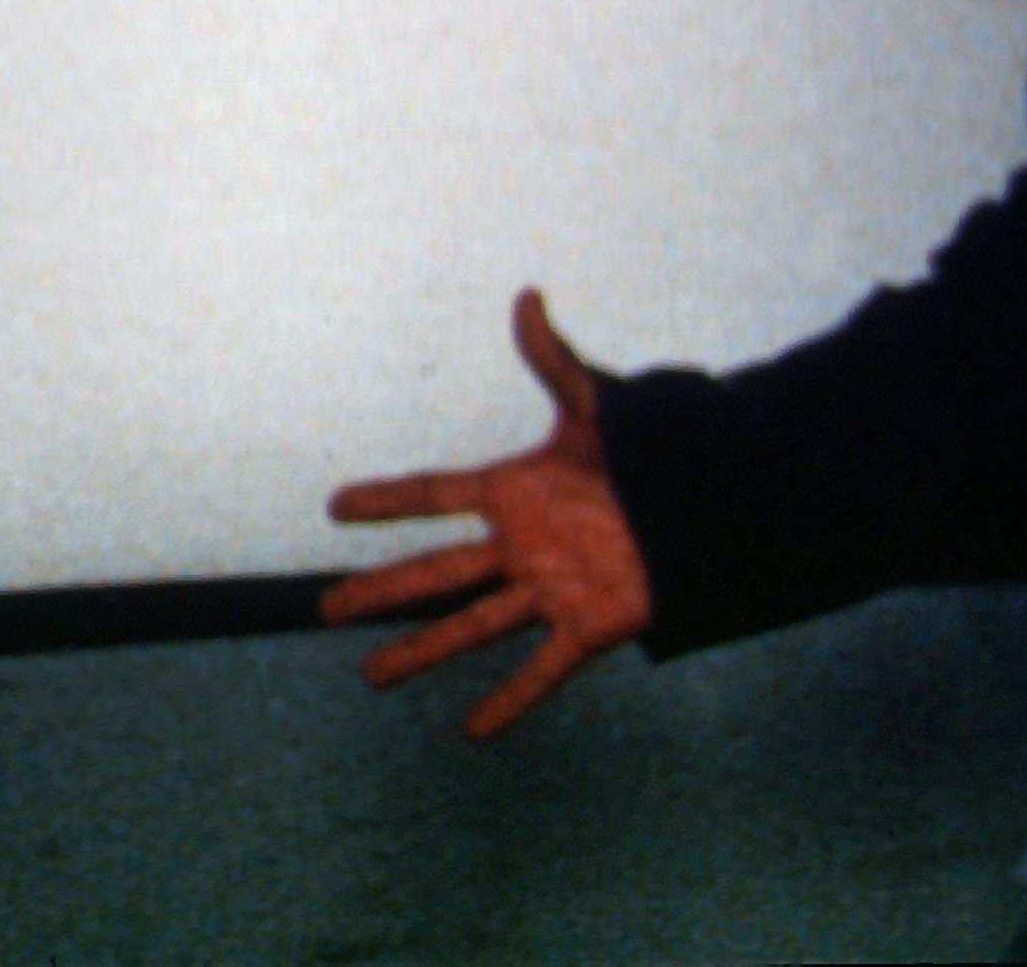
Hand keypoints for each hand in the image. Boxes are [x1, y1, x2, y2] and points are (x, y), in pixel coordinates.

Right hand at [321, 288, 651, 739]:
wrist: (702, 505)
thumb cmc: (645, 453)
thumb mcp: (596, 405)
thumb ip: (554, 359)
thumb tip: (527, 296)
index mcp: (513, 491)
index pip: (436, 494)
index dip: (388, 499)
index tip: (334, 505)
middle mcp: (519, 546)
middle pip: (436, 571)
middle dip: (381, 590)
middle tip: (325, 609)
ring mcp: (548, 589)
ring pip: (472, 625)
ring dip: (423, 651)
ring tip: (371, 677)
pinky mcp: (588, 627)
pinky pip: (543, 669)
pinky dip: (512, 700)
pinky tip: (473, 730)